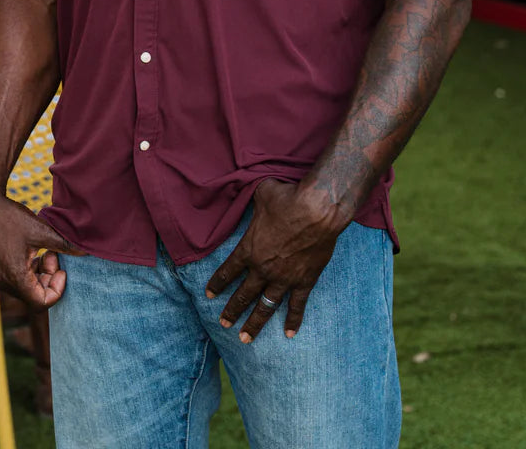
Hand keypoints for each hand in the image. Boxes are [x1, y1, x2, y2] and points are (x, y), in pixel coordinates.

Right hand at [0, 189, 80, 308]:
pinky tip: (29, 249)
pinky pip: (12, 279)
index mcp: (14, 278)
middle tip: (53, 254)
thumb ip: (63, 244)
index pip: (42, 302)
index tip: (62, 268)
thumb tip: (85, 251)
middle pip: (33, 295)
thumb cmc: (9, 216)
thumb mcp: (40, 230)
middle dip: (48, 278)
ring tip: (42, 250)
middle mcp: (1, 282)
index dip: (57, 289)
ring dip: (38, 273)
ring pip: (23, 287)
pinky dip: (25, 270)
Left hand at [204, 179, 344, 342]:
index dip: (217, 284)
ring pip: (266, 307)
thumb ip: (251, 200)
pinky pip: (297, 306)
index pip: (227, 271)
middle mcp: (263, 268)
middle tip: (222, 324)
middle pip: (243, 295)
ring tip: (245, 339)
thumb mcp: (260, 194)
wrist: (316, 211)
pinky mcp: (305, 281)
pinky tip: (288, 334)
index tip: (208, 296)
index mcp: (248, 249)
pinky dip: (293, 320)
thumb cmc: (286, 199)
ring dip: (254, 324)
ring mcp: (284, 278)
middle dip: (231, 311)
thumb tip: (246, 187)